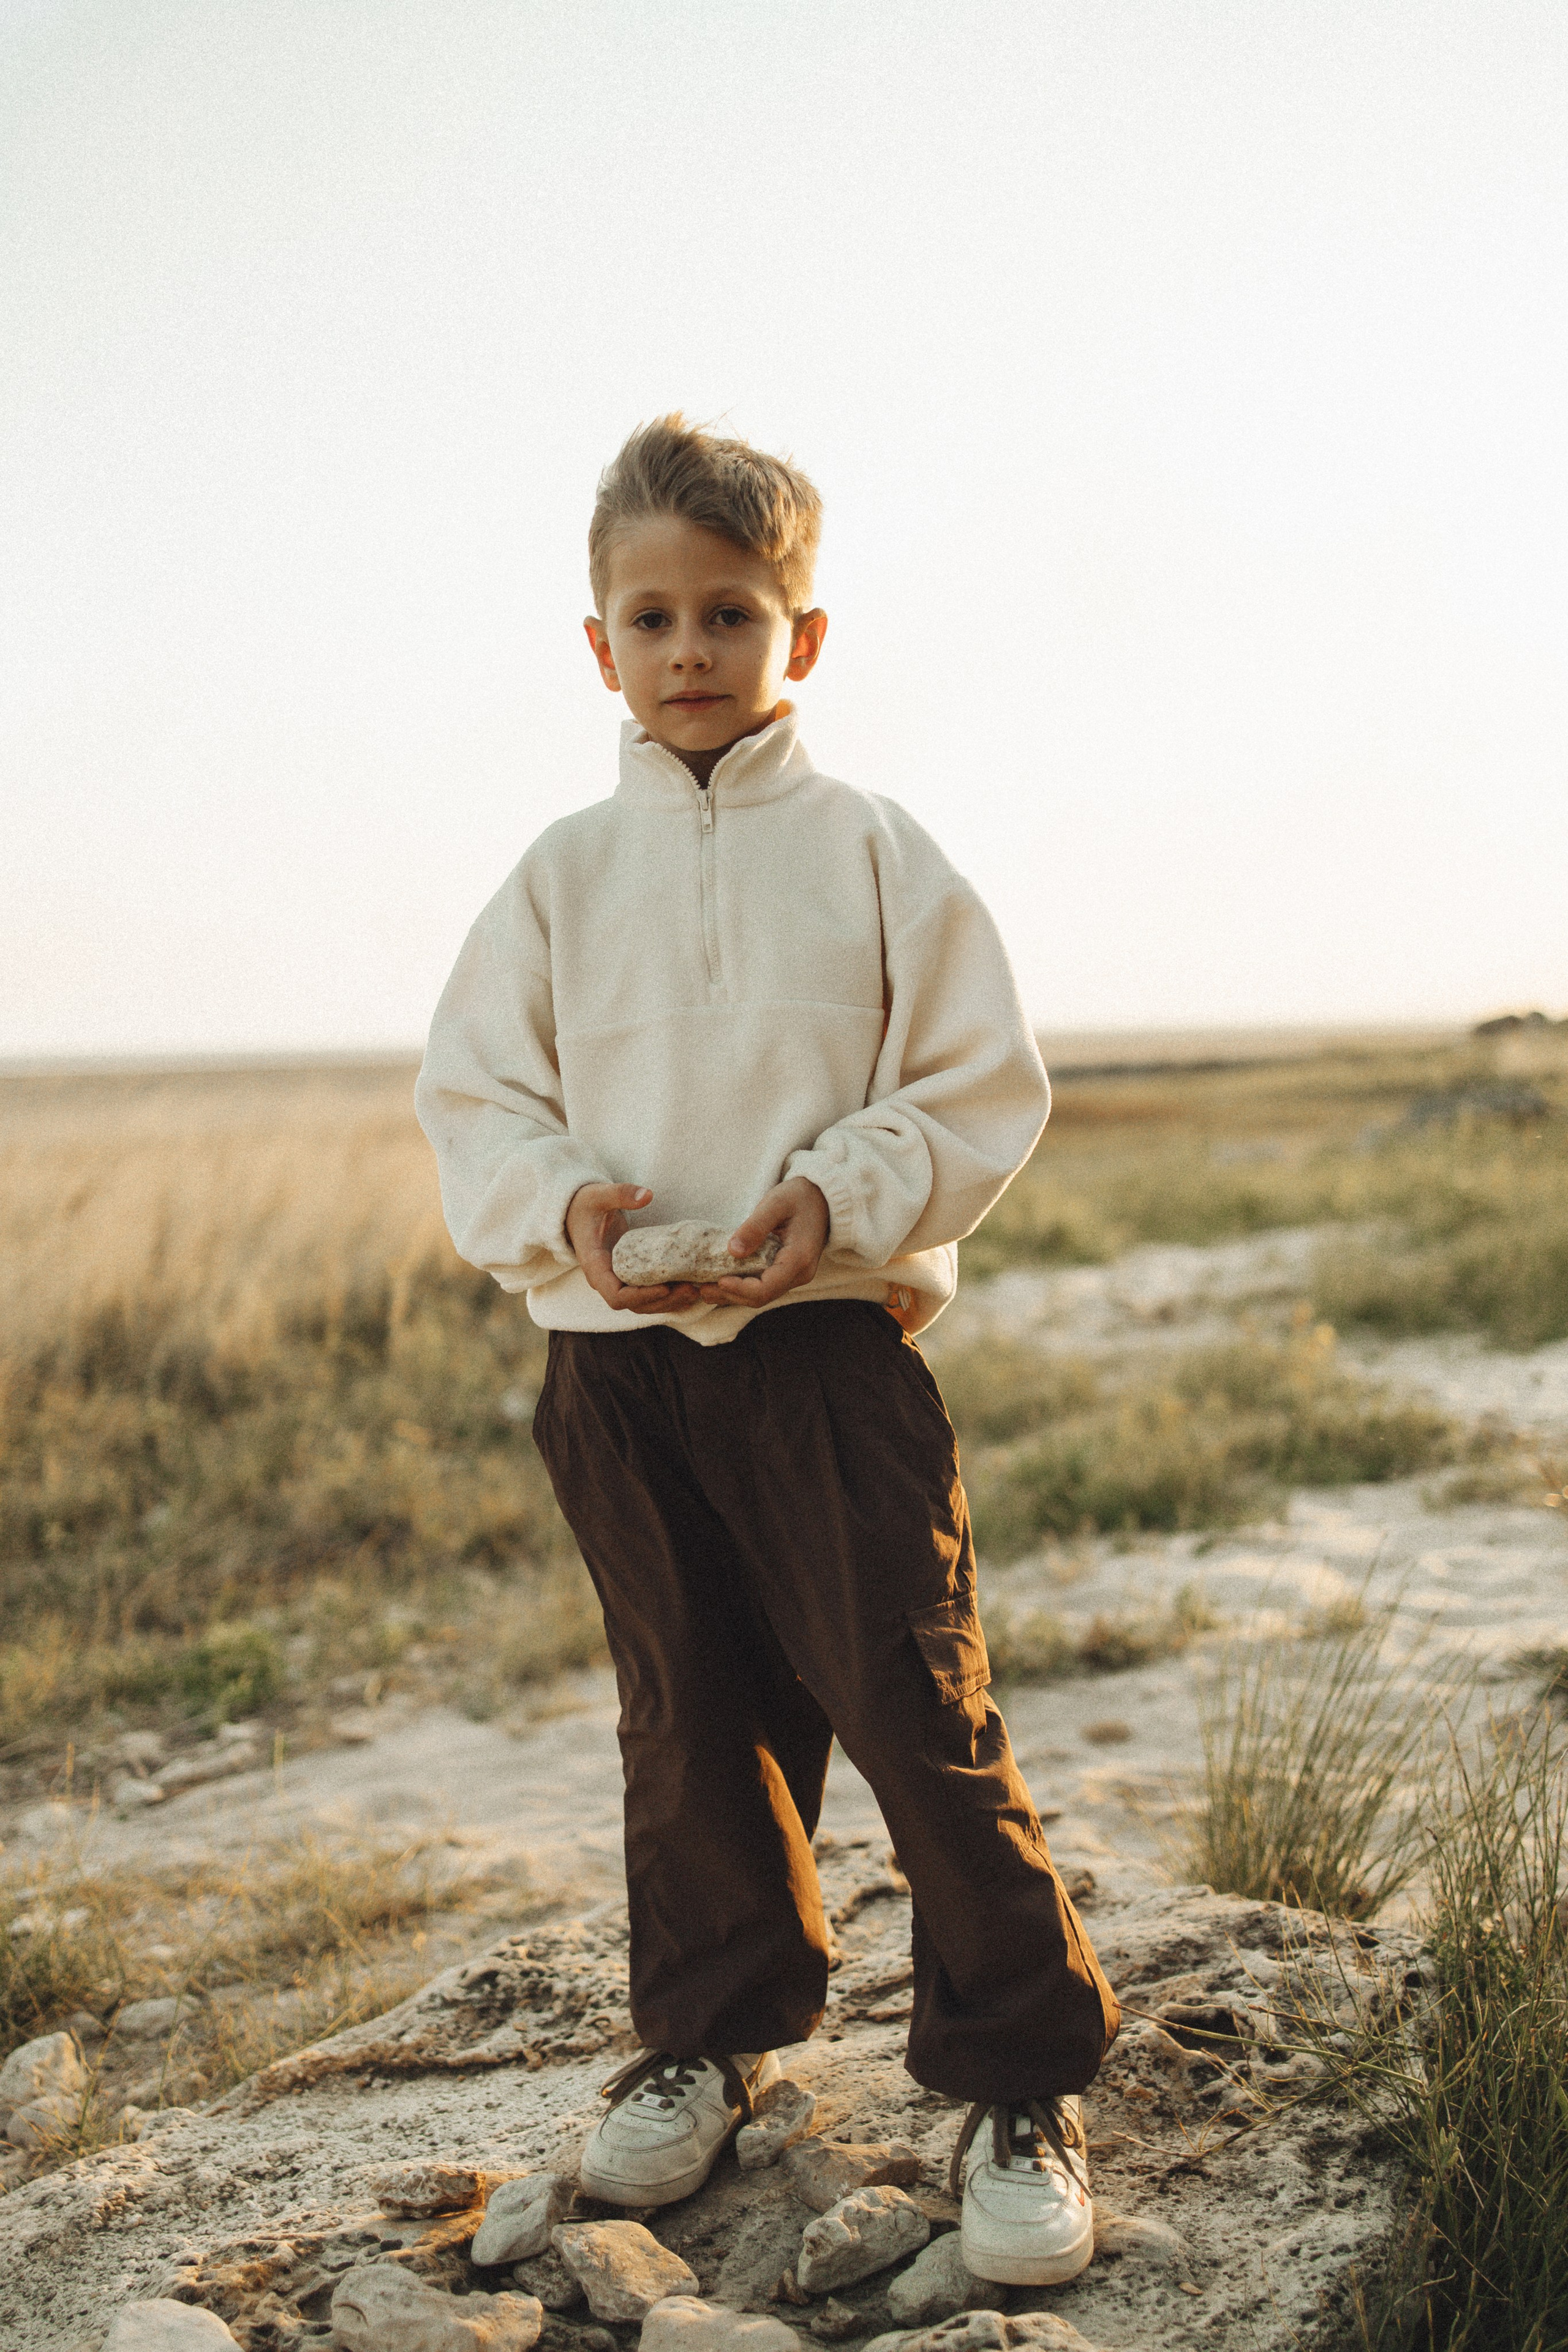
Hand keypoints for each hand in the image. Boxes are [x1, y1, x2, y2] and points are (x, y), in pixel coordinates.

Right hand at [565, 1183, 699, 1315]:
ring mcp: (618, 1280)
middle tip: (690, 1289)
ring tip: (694, 1291)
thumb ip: (620, 1194)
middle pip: (635, 1305)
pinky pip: (647, 1294)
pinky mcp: (629, 1276)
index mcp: (595, 1266)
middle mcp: (606, 1280)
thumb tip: (647, 1195)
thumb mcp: (599, 1195)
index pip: (616, 1296)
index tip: (665, 1287)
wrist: (577, 1211)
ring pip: (643, 1304)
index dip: (641, 1296)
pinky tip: (689, 1288)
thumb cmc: (586, 1204)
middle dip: (663, 1301)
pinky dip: (668, 1296)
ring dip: (669, 1302)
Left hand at [698, 1177, 829, 1307]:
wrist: (821, 1198)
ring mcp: (794, 1275)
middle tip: (702, 1289)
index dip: (740, 1289)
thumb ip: (755, 1227)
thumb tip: (733, 1251)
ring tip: (704, 1289)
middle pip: (761, 1297)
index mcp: (799, 1259)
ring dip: (732, 1294)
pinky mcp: (786, 1273)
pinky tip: (720, 1282)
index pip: (766, 1288)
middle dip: (730, 1295)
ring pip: (760, 1295)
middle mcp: (799, 1274)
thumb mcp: (775, 1203)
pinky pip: (762, 1286)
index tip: (718, 1280)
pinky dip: (741, 1287)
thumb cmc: (800, 1196)